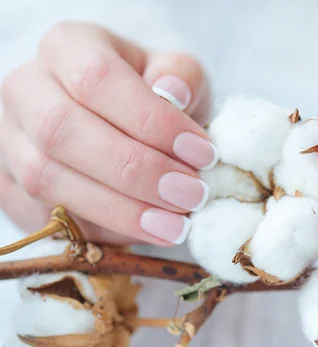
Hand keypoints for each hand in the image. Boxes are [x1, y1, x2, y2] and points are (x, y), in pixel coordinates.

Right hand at [0, 22, 214, 245]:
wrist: (121, 123)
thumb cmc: (151, 95)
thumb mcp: (174, 74)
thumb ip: (181, 76)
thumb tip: (174, 93)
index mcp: (67, 47)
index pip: (98, 78)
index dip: (152, 121)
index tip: (202, 154)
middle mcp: (27, 89)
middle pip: (63, 131)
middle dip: (136, 171)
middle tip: (191, 195)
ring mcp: (9, 139)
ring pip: (47, 178)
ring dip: (119, 209)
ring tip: (176, 225)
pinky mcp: (9, 186)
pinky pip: (45, 215)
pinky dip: (99, 230)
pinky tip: (146, 233)